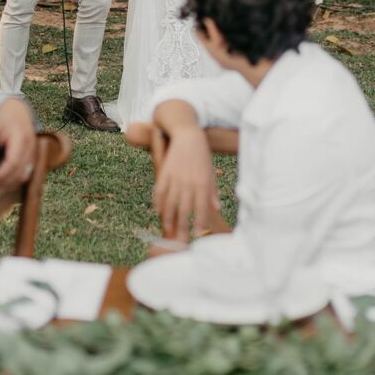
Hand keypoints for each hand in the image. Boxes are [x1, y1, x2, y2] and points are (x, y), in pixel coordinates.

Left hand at [0, 98, 36, 189]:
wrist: (17, 111)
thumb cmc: (3, 118)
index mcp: (20, 138)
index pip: (13, 161)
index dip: (2, 174)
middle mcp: (30, 147)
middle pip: (20, 171)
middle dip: (5, 181)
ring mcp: (34, 153)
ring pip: (25, 175)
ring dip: (11, 183)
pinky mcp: (33, 157)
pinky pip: (27, 173)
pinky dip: (15, 180)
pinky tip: (4, 182)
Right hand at [152, 127, 219, 242]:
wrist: (187, 135)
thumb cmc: (202, 156)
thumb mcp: (210, 173)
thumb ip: (212, 192)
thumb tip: (216, 208)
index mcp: (202, 183)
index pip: (201, 207)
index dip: (199, 221)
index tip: (197, 233)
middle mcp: (188, 182)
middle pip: (184, 209)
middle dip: (182, 226)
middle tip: (179, 240)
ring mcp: (175, 177)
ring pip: (170, 203)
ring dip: (168, 218)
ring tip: (167, 229)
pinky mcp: (164, 172)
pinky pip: (159, 191)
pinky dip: (158, 202)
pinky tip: (158, 211)